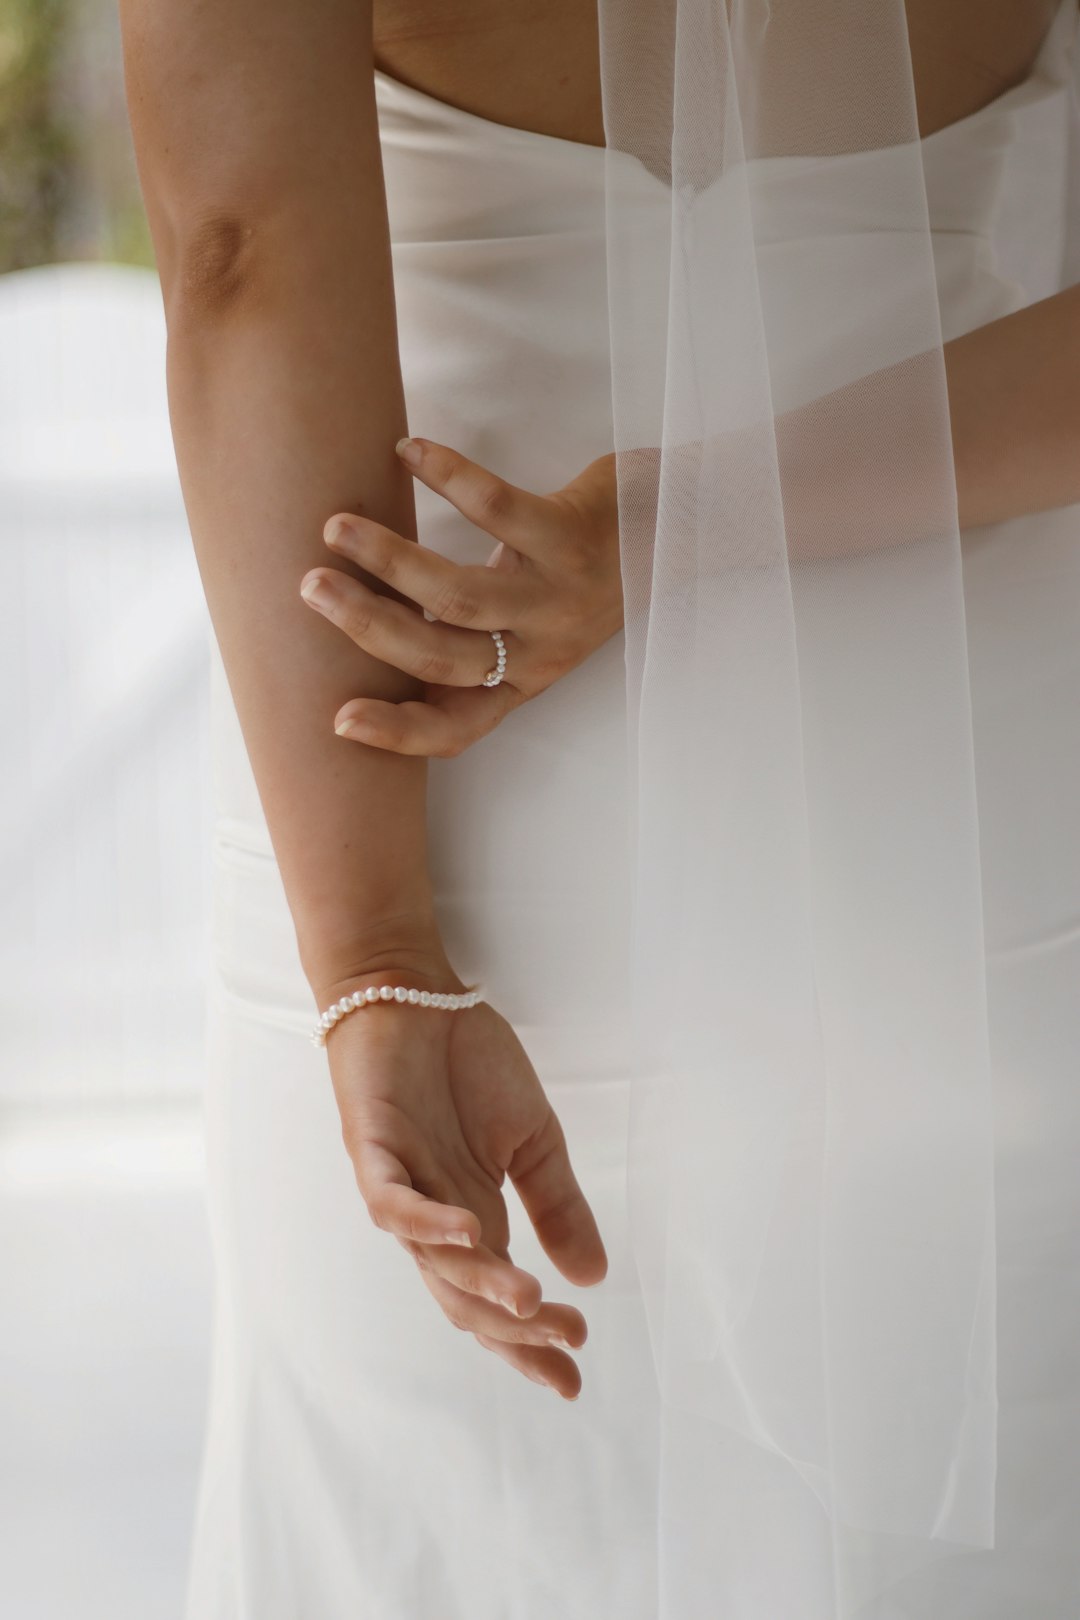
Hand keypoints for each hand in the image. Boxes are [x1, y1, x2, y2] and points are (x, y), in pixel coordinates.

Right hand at [299, 437, 622, 755]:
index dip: (400, 734)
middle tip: (310, 589)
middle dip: (368, 628)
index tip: (338, 721)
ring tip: (338, 527)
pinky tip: (409, 451)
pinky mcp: (574, 537)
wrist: (682, 527)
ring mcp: (560, 597)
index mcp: (524, 678)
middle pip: (443, 659)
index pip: (460, 728)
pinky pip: (499, 509)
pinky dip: (447, 476)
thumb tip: (368, 621)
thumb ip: (471, 635)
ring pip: (462, 597)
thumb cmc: (585, 575)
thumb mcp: (532, 623)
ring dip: (391, 562)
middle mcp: (543, 649)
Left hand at [317, 958, 608, 1399]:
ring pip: (433, 1258)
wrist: (413, 993)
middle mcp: (434, 1215)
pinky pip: (391, 1200)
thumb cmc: (466, 1064)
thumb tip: (594, 1278)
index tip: (574, 1380)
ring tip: (530, 1302)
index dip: (530, 1343)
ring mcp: (400, 1184)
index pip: (498, 1298)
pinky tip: (469, 1232)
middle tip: (566, 1345)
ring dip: (481, 1284)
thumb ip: (558, 1204)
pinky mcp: (372, 1148)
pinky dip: (425, 1222)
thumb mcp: (533, 1138)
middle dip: (513, 1331)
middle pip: (464, 1297)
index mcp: (473, 1216)